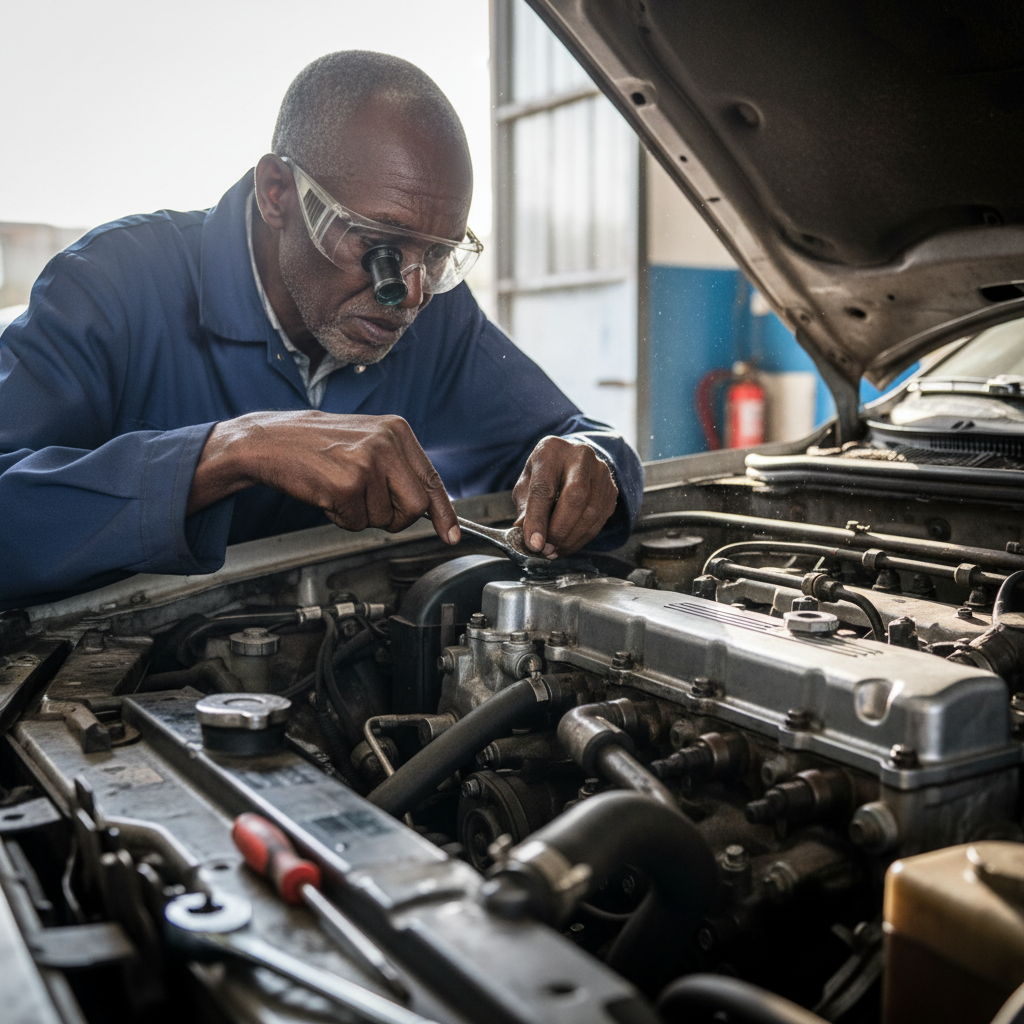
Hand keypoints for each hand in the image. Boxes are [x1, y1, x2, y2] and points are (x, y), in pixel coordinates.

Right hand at [187, 411, 459, 543]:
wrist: (271, 441)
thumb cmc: (318, 446)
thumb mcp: (368, 443)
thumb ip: (399, 468)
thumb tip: (429, 505)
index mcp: (397, 430)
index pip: (432, 480)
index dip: (444, 513)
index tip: (450, 534)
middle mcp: (388, 443)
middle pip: (416, 506)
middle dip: (395, 518)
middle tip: (369, 506)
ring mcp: (368, 462)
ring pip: (385, 518)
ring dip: (361, 515)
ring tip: (340, 490)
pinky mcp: (348, 484)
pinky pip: (357, 523)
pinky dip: (341, 518)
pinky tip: (327, 494)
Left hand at [513, 437, 617, 556]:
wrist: (570, 461)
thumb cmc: (544, 473)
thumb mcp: (526, 485)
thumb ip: (526, 509)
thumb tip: (527, 538)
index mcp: (551, 450)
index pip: (544, 488)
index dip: (538, 519)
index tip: (534, 543)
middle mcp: (580, 456)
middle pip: (576, 496)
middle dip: (560, 529)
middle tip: (546, 549)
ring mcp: (601, 472)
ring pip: (592, 511)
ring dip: (572, 538)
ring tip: (555, 550)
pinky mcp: (611, 489)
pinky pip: (600, 519)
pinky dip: (583, 537)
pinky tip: (568, 544)